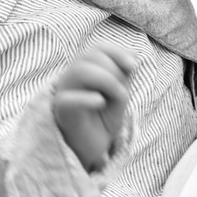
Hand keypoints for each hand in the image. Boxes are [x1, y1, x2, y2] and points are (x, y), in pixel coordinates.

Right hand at [52, 42, 136, 171]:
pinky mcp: (61, 112)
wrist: (93, 148)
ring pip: (80, 71)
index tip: (134, 66)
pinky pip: (69, 99)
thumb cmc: (104, 119)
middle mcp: (71, 76)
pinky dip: (87, 98)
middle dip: (114, 70)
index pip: (98, 48)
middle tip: (124, 93)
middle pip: (89, 56)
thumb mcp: (119, 95)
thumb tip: (133, 55)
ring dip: (107, 80)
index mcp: (84, 69)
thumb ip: (124, 74)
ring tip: (120, 97)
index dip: (117, 52)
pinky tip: (100, 102)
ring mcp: (64, 92)